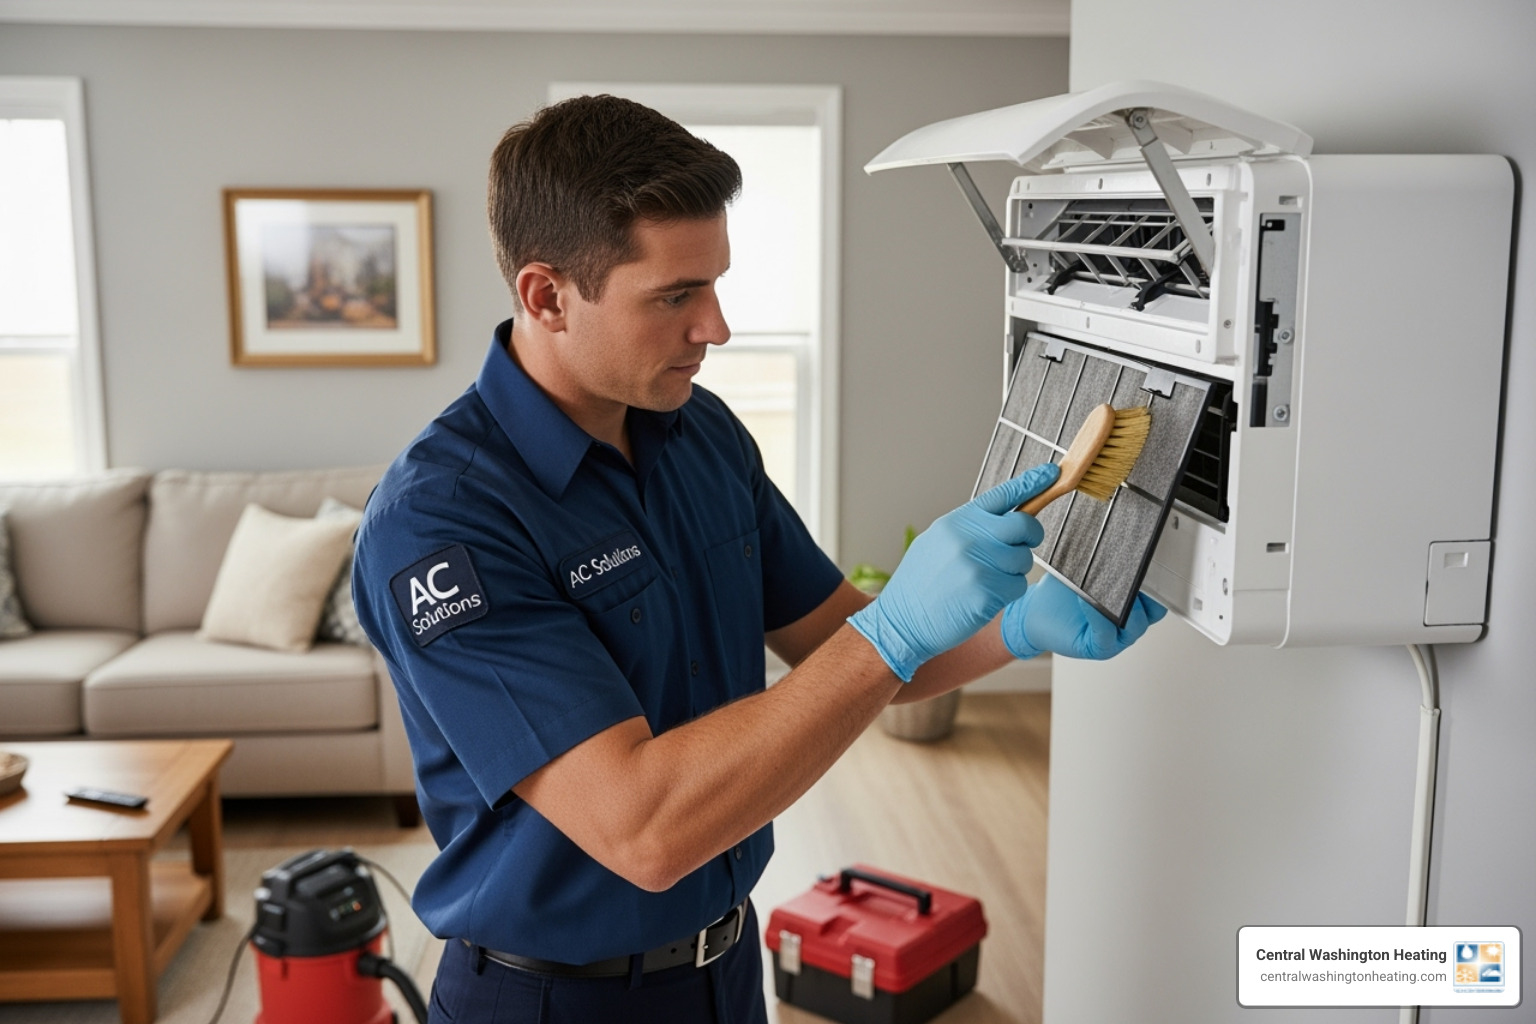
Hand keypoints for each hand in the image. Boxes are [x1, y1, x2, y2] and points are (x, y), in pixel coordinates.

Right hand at [849, 464, 1057, 680]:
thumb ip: (971, 529)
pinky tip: (984, 598)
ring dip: (1014, 571)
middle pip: (1025, 526)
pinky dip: (1007, 593)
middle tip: (1021, 547)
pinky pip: (1018, 586)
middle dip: (1031, 536)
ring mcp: (979, 565)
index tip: (1052, 473)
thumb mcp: (937, 542)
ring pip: (1024, 560)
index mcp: (957, 522)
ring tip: (985, 581)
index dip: (1031, 482)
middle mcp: (969, 538)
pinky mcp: (987, 593)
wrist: (901, 621)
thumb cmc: (920, 584)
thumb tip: (1006, 520)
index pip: (1003, 495)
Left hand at [1001, 574, 1166, 660]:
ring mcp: (1116, 637)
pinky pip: (1105, 634)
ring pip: (1134, 624)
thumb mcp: (1087, 569)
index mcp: (1133, 603)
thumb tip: (1117, 533)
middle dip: (1149, 591)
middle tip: (1140, 570)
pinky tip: (1087, 600)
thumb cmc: (1062, 591)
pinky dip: (1099, 616)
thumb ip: (1105, 558)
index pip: (1158, 594)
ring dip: (1126, 604)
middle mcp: (1129, 622)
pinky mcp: (1098, 647)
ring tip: (1113, 585)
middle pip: (1153, 610)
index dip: (1160, 578)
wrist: (1035, 610)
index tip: (1155, 559)